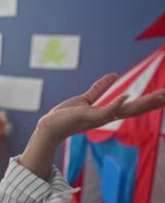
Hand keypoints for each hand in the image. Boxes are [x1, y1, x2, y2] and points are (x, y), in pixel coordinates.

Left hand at [20, 73, 164, 179]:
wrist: (49, 127)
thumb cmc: (65, 116)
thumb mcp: (85, 99)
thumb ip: (100, 89)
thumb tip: (114, 75)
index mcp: (107, 112)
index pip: (133, 106)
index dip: (149, 100)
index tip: (164, 94)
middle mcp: (106, 117)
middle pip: (135, 109)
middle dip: (153, 102)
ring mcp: (98, 118)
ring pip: (125, 110)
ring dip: (143, 103)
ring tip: (161, 95)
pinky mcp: (88, 117)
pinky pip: (105, 111)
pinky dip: (116, 104)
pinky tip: (128, 96)